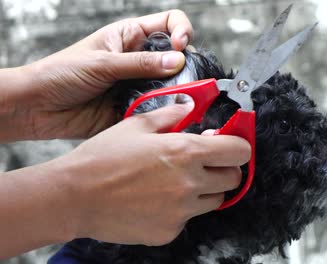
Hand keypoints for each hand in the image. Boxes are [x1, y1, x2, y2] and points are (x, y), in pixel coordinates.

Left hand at [16, 10, 192, 139]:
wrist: (39, 108)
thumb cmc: (61, 73)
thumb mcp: (103, 63)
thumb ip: (141, 64)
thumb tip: (177, 61)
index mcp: (131, 37)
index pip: (169, 23)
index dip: (182, 31)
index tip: (180, 47)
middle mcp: (139, 60)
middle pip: (177, 57)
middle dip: (185, 67)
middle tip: (182, 79)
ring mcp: (139, 84)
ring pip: (171, 86)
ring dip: (175, 92)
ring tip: (172, 99)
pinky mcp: (136, 107)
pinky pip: (158, 109)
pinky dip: (163, 112)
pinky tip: (160, 115)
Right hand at [59, 104, 250, 244]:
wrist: (74, 197)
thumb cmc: (102, 158)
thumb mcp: (137, 126)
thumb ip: (171, 114)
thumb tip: (190, 108)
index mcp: (186, 152)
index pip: (239, 151)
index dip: (238, 146)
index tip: (230, 144)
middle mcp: (190, 184)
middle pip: (233, 178)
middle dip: (224, 168)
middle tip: (204, 163)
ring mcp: (181, 211)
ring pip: (214, 200)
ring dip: (205, 190)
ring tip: (177, 181)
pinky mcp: (170, 231)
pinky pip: (188, 218)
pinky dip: (181, 209)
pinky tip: (157, 200)